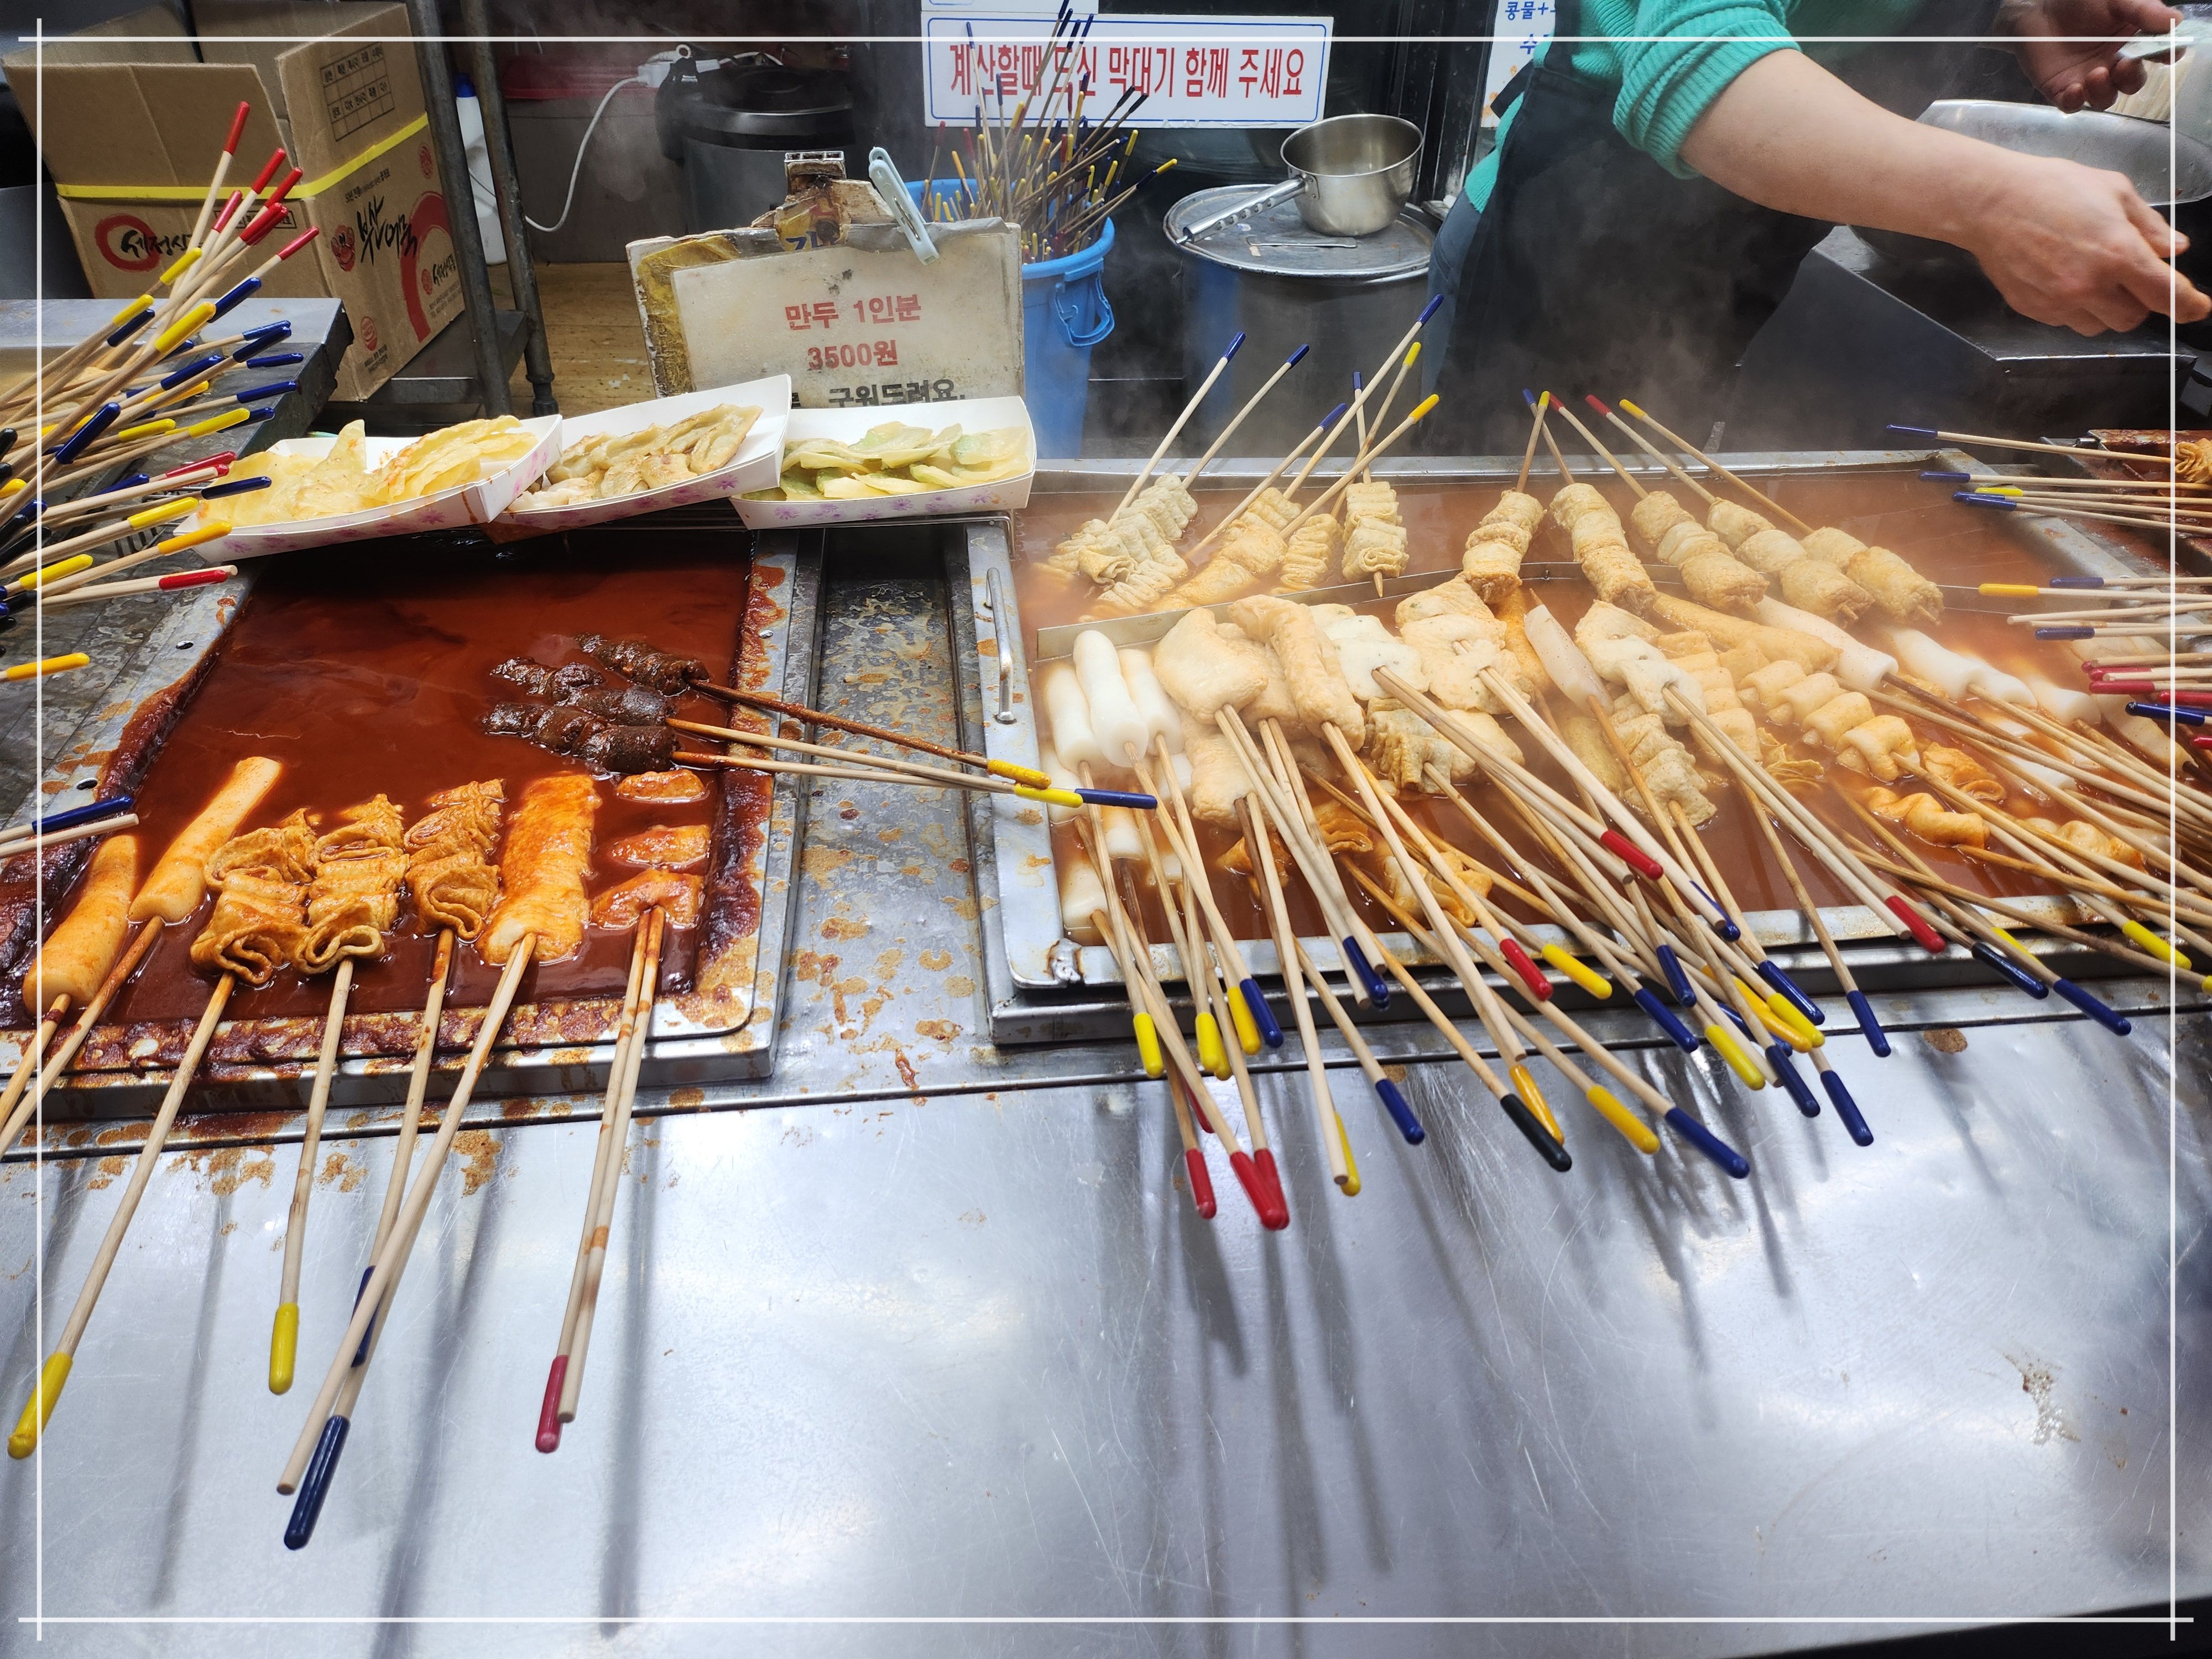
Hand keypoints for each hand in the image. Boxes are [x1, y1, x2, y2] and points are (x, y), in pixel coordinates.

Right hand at [1955, 150, 2209, 332]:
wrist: (1991, 204)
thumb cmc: (2053, 187)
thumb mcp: (2114, 190)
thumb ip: (2149, 225)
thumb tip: (2174, 249)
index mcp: (2118, 253)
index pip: (2166, 294)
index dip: (2189, 305)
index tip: (2198, 309)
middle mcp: (2090, 285)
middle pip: (2133, 318)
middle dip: (2140, 302)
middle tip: (2130, 278)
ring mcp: (2058, 302)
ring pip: (2100, 326)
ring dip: (2107, 309)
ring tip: (2094, 280)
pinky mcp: (2034, 309)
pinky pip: (2067, 321)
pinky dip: (2076, 308)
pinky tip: (2065, 280)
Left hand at [2000, 0, 2181, 110]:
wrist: (2037, 8)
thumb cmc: (2080, 2)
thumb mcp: (2117, 0)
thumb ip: (2144, 11)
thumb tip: (2176, 21)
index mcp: (2133, 41)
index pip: (2158, 54)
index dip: (2167, 56)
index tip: (2169, 53)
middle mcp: (2114, 64)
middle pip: (2132, 82)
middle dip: (2132, 77)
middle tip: (2124, 64)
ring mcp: (2088, 79)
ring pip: (2104, 98)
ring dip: (2104, 90)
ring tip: (2096, 73)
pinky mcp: (2062, 89)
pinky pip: (2072, 105)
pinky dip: (2075, 101)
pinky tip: (2075, 89)